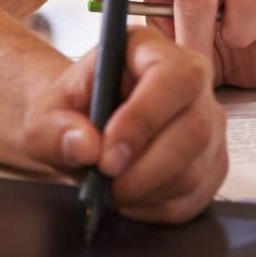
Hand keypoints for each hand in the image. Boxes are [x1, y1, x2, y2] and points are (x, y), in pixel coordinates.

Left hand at [20, 26, 226, 223]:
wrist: (81, 134)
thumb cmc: (70, 113)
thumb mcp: (44, 116)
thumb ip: (55, 128)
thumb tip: (84, 145)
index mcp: (149, 49)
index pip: (171, 77)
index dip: (144, 119)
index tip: (108, 156)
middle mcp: (190, 80)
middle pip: (194, 128)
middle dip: (146, 167)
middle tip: (106, 184)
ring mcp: (208, 123)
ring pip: (196, 167)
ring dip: (148, 191)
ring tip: (111, 191)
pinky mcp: (211, 162)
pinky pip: (196, 195)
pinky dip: (158, 207)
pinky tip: (131, 198)